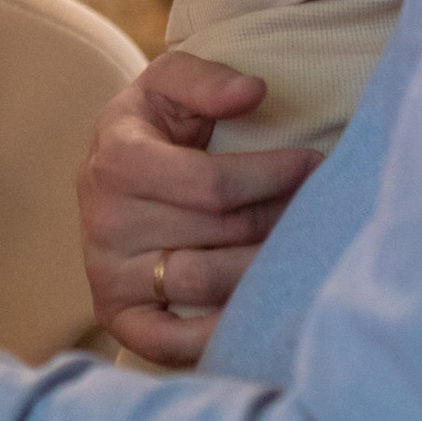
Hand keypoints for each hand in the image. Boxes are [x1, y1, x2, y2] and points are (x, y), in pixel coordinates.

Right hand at [78, 53, 320, 364]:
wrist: (110, 178)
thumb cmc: (154, 129)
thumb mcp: (168, 85)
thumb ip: (206, 79)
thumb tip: (253, 91)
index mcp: (115, 159)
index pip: (211, 183)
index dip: (273, 175)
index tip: (314, 165)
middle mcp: (103, 221)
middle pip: (219, 232)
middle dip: (280, 217)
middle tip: (318, 207)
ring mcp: (107, 273)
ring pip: (207, 283)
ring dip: (266, 268)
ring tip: (300, 249)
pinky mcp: (117, 317)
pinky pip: (170, 342)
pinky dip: (219, 335)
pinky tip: (260, 314)